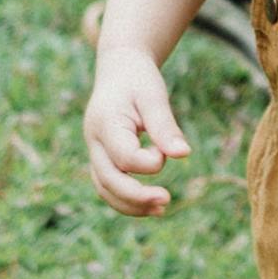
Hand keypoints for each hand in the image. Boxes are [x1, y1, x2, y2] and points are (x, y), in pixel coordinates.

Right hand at [85, 48, 190, 215]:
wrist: (119, 69)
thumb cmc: (138, 79)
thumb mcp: (154, 95)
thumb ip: (165, 126)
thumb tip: (183, 154)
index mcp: (104, 122)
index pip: (124, 156)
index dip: (148, 162)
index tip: (165, 151)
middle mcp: (93, 140)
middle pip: (107, 180)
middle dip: (136, 197)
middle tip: (167, 201)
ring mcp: (94, 151)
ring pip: (104, 188)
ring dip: (131, 205)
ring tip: (161, 209)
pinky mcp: (102, 158)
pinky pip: (108, 186)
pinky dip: (127, 199)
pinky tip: (152, 204)